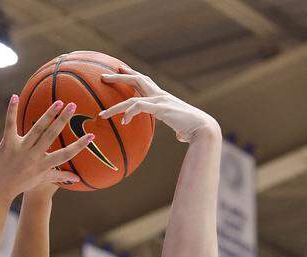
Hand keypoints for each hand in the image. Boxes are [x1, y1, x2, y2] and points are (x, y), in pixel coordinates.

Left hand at [0, 97, 91, 200]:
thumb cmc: (21, 184)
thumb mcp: (41, 180)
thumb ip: (59, 176)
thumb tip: (77, 178)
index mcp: (44, 165)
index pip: (65, 155)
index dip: (79, 146)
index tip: (91, 135)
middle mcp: (34, 157)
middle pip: (51, 136)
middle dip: (63, 120)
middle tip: (73, 105)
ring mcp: (20, 150)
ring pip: (36, 130)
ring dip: (48, 115)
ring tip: (58, 102)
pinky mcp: (7, 145)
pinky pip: (10, 126)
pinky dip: (11, 111)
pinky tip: (15, 97)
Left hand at [100, 67, 218, 142]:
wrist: (204, 129)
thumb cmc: (195, 130)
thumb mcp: (183, 129)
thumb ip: (179, 130)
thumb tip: (181, 136)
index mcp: (163, 98)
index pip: (145, 81)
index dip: (132, 74)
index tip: (119, 69)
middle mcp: (161, 95)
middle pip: (137, 79)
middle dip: (119, 77)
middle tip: (103, 77)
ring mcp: (160, 100)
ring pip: (132, 97)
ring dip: (115, 106)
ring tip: (102, 115)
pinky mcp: (161, 108)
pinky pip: (139, 106)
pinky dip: (129, 113)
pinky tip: (123, 121)